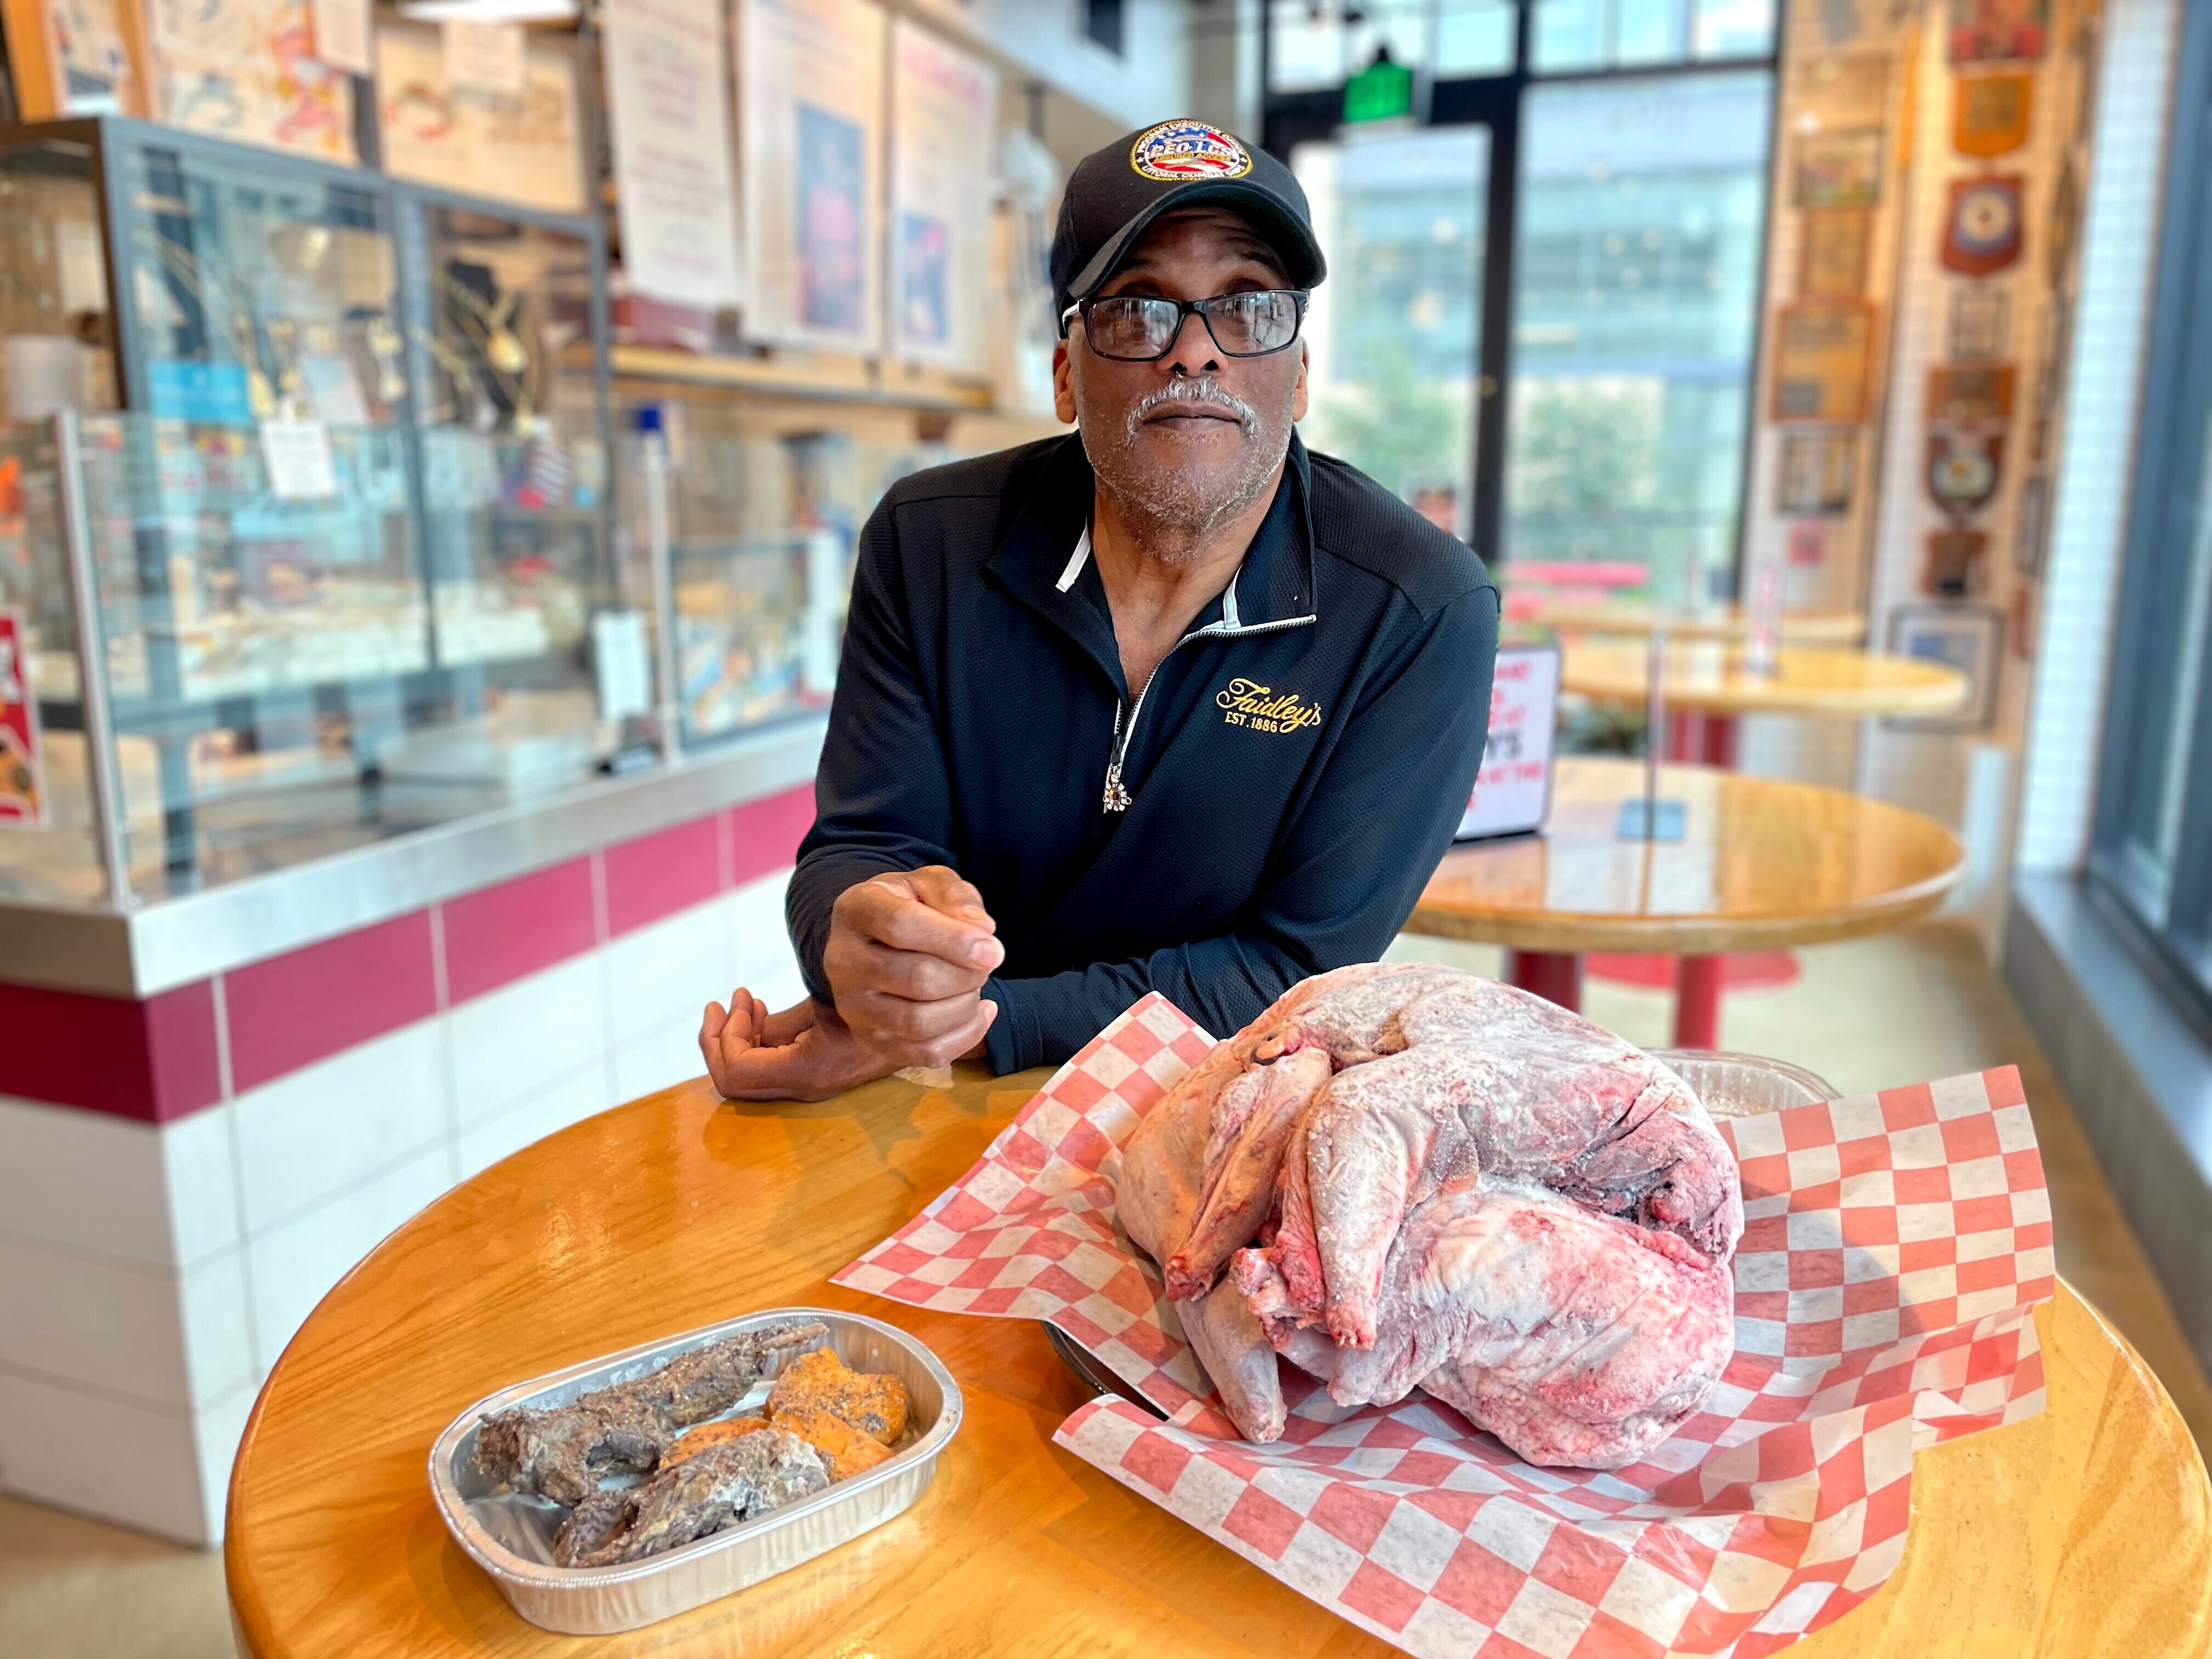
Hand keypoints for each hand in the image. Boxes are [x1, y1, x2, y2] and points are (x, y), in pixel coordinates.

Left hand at [698, 992, 892, 1101]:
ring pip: (743, 1077)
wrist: (918, 1027)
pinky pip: (764, 1067)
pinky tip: (761, 1013)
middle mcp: (801, 1087)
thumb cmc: (875, 1006)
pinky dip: (752, 1040)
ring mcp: (804, 1085)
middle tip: (720, 1004)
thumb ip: (780, 1023)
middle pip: (732, 1082)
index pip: (738, 1070)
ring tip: (745, 1000)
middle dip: (716, 1040)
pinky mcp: (808, 1076)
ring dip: (733, 1036)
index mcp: (806, 1070)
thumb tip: (743, 1026)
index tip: (742, 999)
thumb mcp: (825, 1005)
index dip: (726, 1037)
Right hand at [822, 866, 1001, 1068]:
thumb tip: (982, 929)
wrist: (877, 939)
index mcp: (856, 909)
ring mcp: (852, 1006)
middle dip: (967, 975)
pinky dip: (965, 1037)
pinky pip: (925, 1054)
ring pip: (920, 1022)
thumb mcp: (932, 883)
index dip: (955, 941)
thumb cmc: (911, 906)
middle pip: (917, 978)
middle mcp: (843, 960)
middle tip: (986, 963)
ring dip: (965, 1006)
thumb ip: (956, 897)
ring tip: (974, 985)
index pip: (901, 926)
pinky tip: (980, 1012)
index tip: (995, 951)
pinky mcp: (870, 1039)